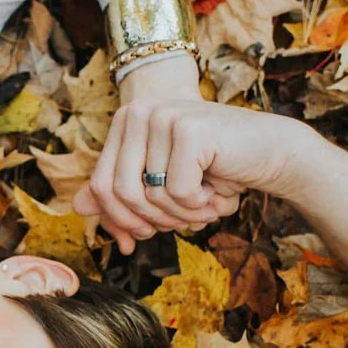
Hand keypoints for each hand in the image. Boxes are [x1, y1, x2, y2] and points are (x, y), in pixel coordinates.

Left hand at [73, 98, 309, 253]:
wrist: (271, 153)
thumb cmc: (216, 171)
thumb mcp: (162, 186)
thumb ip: (121, 195)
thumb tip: (77, 207)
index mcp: (126, 121)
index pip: (100, 185)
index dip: (118, 221)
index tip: (140, 236)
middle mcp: (138, 111)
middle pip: (118, 193)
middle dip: (150, 221)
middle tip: (182, 222)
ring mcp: (163, 116)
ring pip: (148, 195)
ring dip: (179, 215)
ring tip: (204, 204)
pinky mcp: (188, 130)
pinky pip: (177, 191)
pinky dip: (199, 204)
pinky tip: (218, 190)